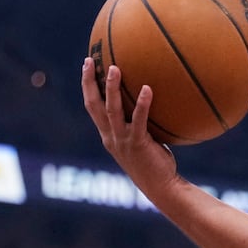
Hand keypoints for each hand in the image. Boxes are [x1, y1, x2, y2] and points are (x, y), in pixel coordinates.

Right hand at [80, 58, 179, 196]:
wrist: (160, 186)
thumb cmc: (154, 162)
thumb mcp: (141, 140)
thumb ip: (139, 123)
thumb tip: (152, 99)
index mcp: (108, 135)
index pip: (92, 106)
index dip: (87, 86)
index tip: (87, 65)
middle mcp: (110, 136)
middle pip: (93, 105)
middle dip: (89, 82)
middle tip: (89, 61)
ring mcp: (123, 140)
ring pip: (112, 110)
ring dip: (112, 88)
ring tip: (114, 68)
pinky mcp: (138, 144)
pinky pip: (139, 120)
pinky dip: (143, 104)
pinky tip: (148, 88)